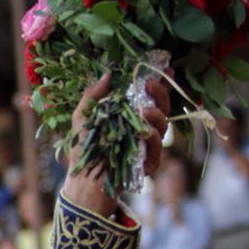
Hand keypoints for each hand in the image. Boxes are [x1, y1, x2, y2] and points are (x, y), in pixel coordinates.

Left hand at [62, 73, 170, 213]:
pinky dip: (152, 137)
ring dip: (156, 114)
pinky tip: (144, 132)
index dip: (160, 83)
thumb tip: (108, 74)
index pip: (150, 97)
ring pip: (163, 124)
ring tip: (144, 111)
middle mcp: (142, 129)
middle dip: (160, 93)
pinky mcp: (150, 162)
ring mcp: (147, 146)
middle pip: (162, 107)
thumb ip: (93, 96)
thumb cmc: (82, 149)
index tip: (166, 68)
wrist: (82, 180)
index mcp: (130, 116)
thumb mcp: (82, 118)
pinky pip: (158, 146)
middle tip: (150, 83)